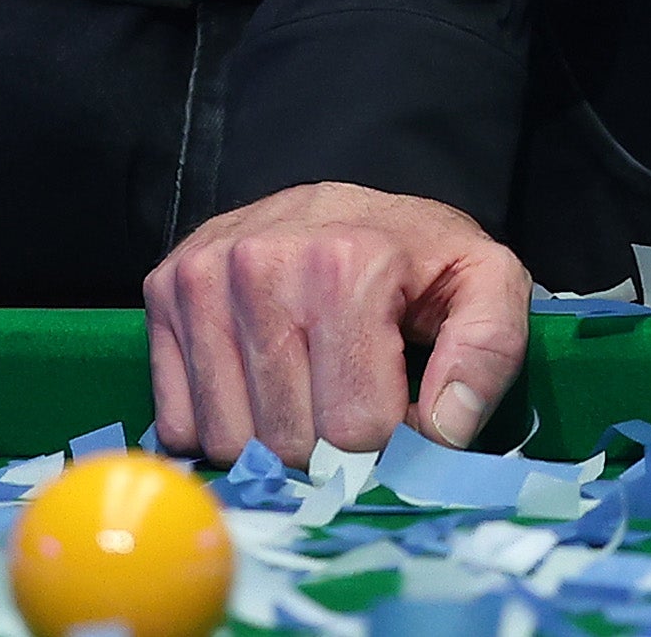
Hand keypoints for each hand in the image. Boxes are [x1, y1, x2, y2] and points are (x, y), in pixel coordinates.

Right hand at [145, 183, 531, 465]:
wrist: (341, 205)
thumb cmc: (415, 256)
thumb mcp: (485, 284)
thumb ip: (487, 353)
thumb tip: (441, 433)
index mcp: (349, 264)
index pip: (355, 429)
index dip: (389, 439)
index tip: (401, 408)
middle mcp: (263, 263)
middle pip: (287, 441)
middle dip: (330, 445)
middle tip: (352, 395)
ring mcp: (203, 278)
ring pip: (229, 439)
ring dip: (272, 439)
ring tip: (308, 386)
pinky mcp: (162, 293)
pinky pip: (179, 422)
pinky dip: (221, 422)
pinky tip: (258, 382)